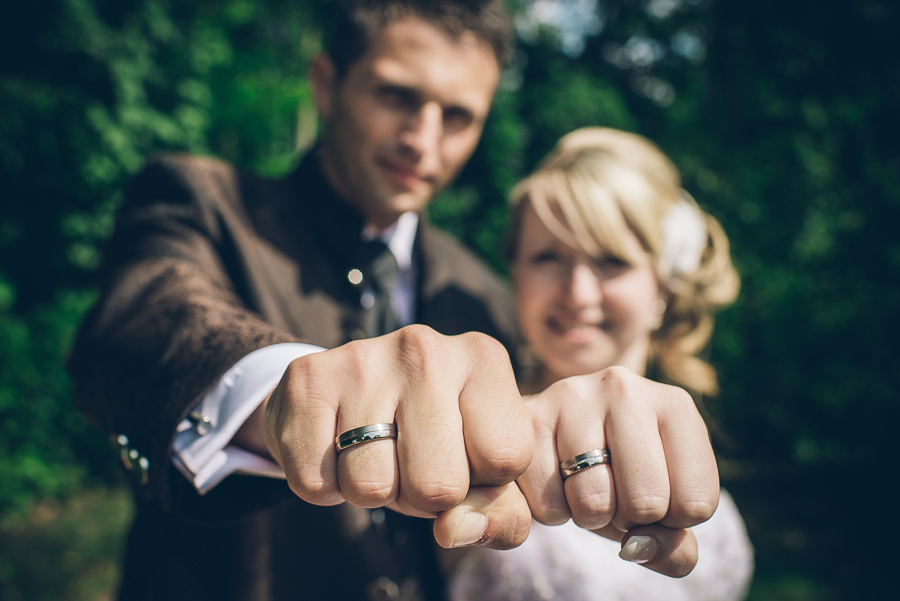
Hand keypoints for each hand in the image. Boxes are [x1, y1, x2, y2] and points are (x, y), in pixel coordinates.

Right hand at [261, 325, 534, 546]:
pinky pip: (314, 483)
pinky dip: (325, 485)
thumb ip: (504, 513)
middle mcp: (426, 348)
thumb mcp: (487, 467)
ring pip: (371, 488)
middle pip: (437, 485)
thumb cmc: (435, 437)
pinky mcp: (307, 378)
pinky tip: (337, 448)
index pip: (504, 458)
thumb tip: (455, 531)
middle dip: (424, 496)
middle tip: (413, 462)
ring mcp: (363, 358)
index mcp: (484, 359)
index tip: (466, 458)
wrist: (349, 390)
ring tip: (376, 453)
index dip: (483, 482)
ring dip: (373, 492)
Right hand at [515, 366, 718, 575]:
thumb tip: (638, 548)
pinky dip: (552, 511)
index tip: (655, 498)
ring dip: (589, 517)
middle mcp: (626, 388)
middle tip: (615, 495)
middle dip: (629, 520)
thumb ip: (674, 547)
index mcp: (675, 406)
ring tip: (584, 485)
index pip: (697, 503)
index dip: (672, 522)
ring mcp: (573, 397)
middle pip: (647, 502)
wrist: (554, 437)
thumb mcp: (661, 507)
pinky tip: (554, 479)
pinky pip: (548, 504)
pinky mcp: (530, 417)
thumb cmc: (618, 474)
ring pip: (594, 503)